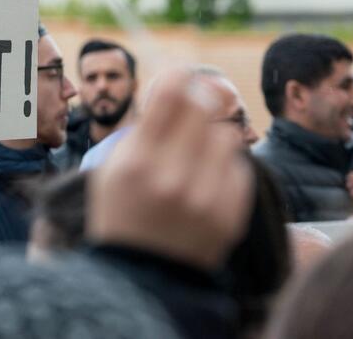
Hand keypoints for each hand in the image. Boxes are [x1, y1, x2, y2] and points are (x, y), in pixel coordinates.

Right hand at [87, 67, 253, 270]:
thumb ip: (144, 127)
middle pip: (202, 109)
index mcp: (136, 164)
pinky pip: (238, 167)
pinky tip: (204, 182)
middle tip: (194, 106)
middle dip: (198, 102)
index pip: (172, 95)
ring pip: (225, 136)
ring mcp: (204, 199)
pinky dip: (222, 167)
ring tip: (193, 156)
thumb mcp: (113, 169)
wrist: (142, 278)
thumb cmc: (122, 212)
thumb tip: (180, 83)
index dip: (180, 75)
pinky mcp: (230, 215)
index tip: (183, 73)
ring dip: (210, 137)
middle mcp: (172, 179)